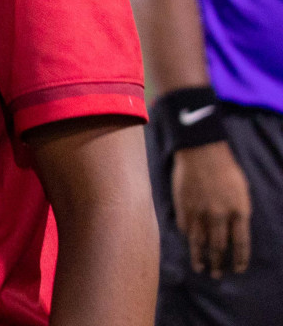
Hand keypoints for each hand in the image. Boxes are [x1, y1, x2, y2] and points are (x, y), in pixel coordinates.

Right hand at [173, 141, 251, 277]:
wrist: (201, 150)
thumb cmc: (226, 168)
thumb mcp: (241, 191)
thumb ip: (238, 212)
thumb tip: (233, 230)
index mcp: (238, 211)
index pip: (241, 243)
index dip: (240, 259)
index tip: (238, 269)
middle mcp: (219, 215)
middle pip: (219, 247)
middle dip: (219, 263)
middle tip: (217, 275)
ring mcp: (199, 212)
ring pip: (200, 242)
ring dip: (200, 258)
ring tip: (200, 268)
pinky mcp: (183, 206)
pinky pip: (186, 227)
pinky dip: (188, 236)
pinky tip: (189, 242)